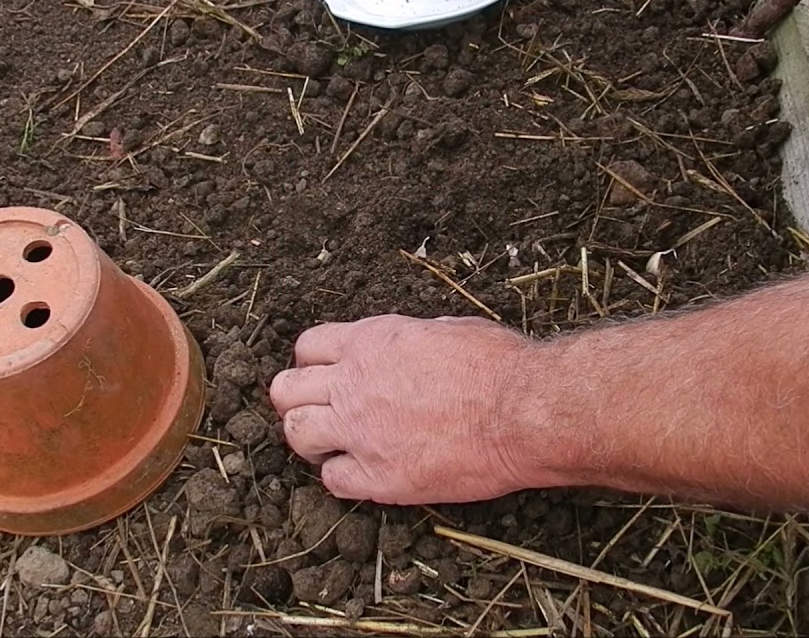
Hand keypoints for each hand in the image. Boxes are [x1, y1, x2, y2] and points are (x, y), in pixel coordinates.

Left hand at [268, 314, 537, 503]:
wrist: (523, 413)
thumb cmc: (499, 366)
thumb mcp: (446, 328)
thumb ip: (408, 339)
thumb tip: (405, 347)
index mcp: (370, 341)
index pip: (308, 346)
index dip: (312, 362)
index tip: (326, 373)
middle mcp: (353, 384)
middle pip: (286, 391)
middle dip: (296, 399)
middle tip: (319, 409)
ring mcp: (360, 433)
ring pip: (297, 434)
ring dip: (310, 438)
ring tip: (333, 443)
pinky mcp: (378, 478)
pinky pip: (332, 480)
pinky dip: (341, 476)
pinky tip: (363, 472)